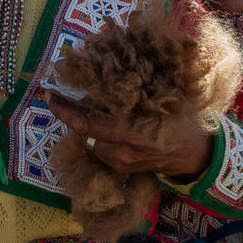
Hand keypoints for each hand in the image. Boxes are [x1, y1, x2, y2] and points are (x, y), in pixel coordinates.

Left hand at [46, 91, 213, 177]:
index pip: (86, 122)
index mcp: (132, 130)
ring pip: (88, 141)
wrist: (193, 153)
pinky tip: (103, 124)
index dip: (64, 109)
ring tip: (87, 108)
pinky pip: (99, 150)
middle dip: (69, 114)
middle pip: (82, 132)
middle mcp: (122, 149)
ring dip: (84, 125)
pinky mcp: (121, 168)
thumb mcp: (159, 100)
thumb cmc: (179, 119)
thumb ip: (132, 93)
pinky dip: (95, 136)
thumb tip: (103, 74)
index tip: (49, 94)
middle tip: (60, 98)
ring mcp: (120, 161)